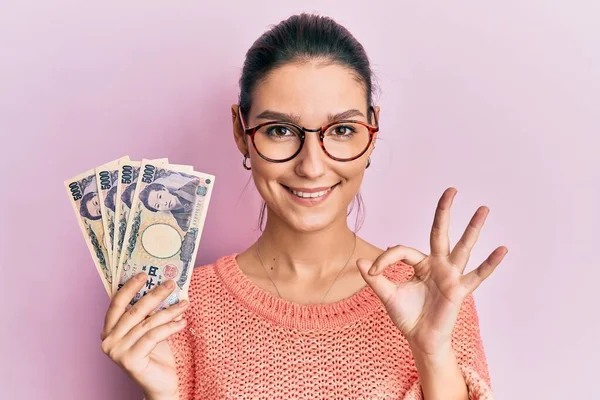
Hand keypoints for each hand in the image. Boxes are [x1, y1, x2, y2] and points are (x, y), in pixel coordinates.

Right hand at [100, 273, 188, 399]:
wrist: (160, 385)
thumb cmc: (154, 355)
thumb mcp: (149, 330)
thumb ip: (149, 314)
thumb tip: (161, 287)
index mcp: (109, 331)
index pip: (116, 304)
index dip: (129, 288)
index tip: (144, 274)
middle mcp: (108, 341)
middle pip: (134, 311)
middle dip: (155, 295)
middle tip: (171, 283)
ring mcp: (117, 351)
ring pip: (147, 323)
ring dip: (169, 311)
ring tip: (185, 303)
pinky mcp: (130, 360)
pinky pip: (154, 336)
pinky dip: (170, 327)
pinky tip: (183, 321)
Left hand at [357, 187, 506, 356]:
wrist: (420, 340)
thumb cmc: (407, 316)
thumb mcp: (387, 295)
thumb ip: (376, 279)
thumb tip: (360, 262)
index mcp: (420, 264)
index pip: (403, 250)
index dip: (386, 258)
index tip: (374, 271)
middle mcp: (438, 265)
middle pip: (440, 233)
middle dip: (444, 211)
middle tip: (451, 189)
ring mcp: (450, 276)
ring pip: (463, 247)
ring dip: (473, 228)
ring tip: (483, 209)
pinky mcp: (459, 290)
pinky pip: (477, 276)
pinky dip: (489, 264)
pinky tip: (502, 249)